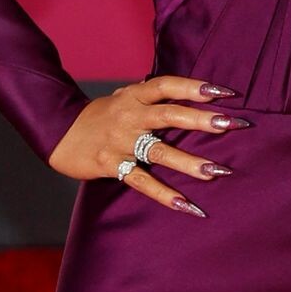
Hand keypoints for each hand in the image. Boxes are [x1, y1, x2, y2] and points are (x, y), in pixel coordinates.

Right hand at [47, 75, 249, 217]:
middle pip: (169, 115)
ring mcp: (120, 142)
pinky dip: (163, 194)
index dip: (195, 87)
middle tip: (231, 124)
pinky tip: (186, 205)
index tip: (225, 92)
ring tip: (216, 171)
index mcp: (134, 96)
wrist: (60, 132)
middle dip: (201, 120)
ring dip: (189, 162)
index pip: (167, 86)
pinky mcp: (112, 165)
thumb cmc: (101, 115)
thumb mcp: (124, 97)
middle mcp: (129, 116)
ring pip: (159, 151)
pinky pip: (141, 181)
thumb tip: (188, 92)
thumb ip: (152, 96)